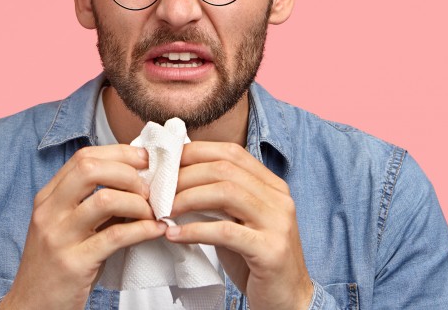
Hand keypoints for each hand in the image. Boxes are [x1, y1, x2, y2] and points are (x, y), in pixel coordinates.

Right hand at [0, 144, 167, 309]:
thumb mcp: (68, 227)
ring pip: (105, 199)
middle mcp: (49, 212)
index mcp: (48, 198)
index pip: (83, 157)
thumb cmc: (58, 265)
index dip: (119, 154)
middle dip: (128, 173)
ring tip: (152, 213)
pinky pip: (115, 236)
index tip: (144, 161)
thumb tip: (136, 181)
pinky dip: (143, 229)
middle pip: (91, 169)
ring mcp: (59, 237)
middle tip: (149, 190)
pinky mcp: (74, 263)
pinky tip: (155, 230)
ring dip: (138, 203)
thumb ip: (93, 204)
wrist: (32, 307)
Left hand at [165, 141, 313, 309]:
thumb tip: (175, 181)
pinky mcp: (270, 250)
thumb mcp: (239, 222)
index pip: (232, 153)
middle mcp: (279, 199)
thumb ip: (218, 200)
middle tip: (158, 190)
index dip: (196, 153)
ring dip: (187, 198)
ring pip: (226, 193)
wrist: (289, 300)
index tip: (166, 163)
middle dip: (185, 176)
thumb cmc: (256, 260)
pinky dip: (195, 230)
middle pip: (225, 169)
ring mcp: (277, 223)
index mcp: (273, 186)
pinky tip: (174, 235)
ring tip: (164, 211)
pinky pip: (226, 231)